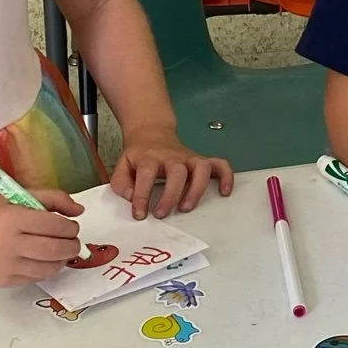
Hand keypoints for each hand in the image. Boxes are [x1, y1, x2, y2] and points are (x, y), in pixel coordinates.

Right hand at [0, 188, 81, 286]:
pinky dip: (46, 269)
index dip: (69, 226)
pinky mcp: (3, 281)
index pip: (53, 224)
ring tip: (62, 251)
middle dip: (72, 246)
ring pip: (48, 268)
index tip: (72, 226)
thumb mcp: (19, 197)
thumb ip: (52, 199)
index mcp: (11, 219)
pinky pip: (35, 278)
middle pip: (54, 249)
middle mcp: (6, 244)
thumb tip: (79, 211)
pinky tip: (44, 259)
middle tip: (74, 242)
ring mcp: (4, 266)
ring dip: (62, 260)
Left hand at [112, 132, 233, 219]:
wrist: (151, 133)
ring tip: (186, 207)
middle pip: (177, 172)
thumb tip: (131, 197)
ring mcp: (189, 158)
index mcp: (150, 157)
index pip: (147, 174)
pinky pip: (219, 165)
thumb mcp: (122, 164)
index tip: (140, 214)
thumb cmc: (139, 155)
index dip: (142, 196)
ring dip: (196, 189)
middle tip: (161, 214)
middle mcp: (172, 157)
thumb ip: (121, 182)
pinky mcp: (201, 160)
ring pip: (201, 168)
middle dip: (171, 195)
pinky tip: (224, 192)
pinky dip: (226, 177)